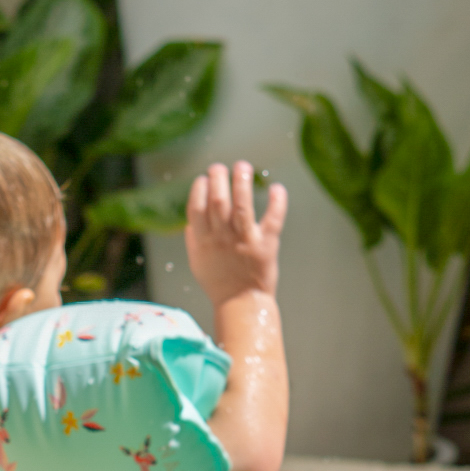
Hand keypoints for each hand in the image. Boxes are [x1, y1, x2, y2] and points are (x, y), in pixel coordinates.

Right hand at [185, 161, 286, 307]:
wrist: (241, 304)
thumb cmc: (219, 284)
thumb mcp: (198, 262)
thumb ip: (194, 240)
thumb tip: (192, 221)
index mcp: (204, 241)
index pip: (196, 208)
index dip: (199, 189)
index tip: (203, 180)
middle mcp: (223, 238)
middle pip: (218, 201)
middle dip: (218, 179)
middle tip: (219, 168)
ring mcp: (245, 240)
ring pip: (243, 205)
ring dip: (242, 182)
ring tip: (242, 166)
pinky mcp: (266, 244)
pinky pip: (273, 218)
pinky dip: (277, 202)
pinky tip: (277, 188)